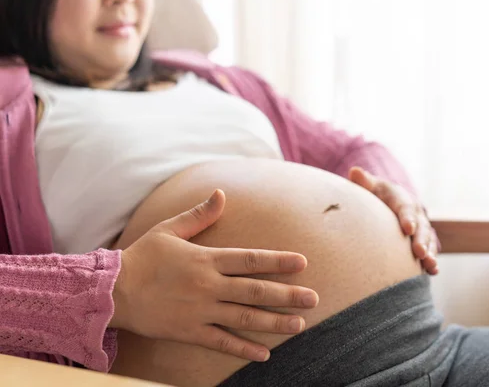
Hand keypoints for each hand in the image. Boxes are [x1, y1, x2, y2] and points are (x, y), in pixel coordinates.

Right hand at [110, 189, 318, 362]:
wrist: (113, 291)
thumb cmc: (143, 257)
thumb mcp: (170, 230)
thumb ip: (199, 215)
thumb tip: (221, 195)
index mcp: (206, 259)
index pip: (250, 259)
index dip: (278, 261)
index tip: (302, 263)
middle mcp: (208, 286)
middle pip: (255, 291)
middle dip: (287, 295)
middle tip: (314, 298)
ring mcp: (200, 311)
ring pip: (244, 318)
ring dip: (274, 322)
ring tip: (299, 324)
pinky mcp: (189, 331)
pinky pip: (221, 341)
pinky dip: (243, 348)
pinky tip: (264, 353)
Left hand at [349, 167, 438, 274]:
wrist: (386, 199)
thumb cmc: (374, 194)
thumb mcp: (370, 186)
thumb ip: (363, 182)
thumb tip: (354, 171)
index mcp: (401, 198)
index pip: (405, 207)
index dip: (407, 217)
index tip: (408, 229)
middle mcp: (415, 211)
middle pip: (421, 226)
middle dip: (421, 240)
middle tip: (419, 253)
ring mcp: (421, 226)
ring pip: (428, 239)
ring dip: (430, 252)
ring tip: (429, 265)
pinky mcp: (423, 239)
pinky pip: (430, 249)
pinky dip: (432, 260)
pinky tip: (433, 271)